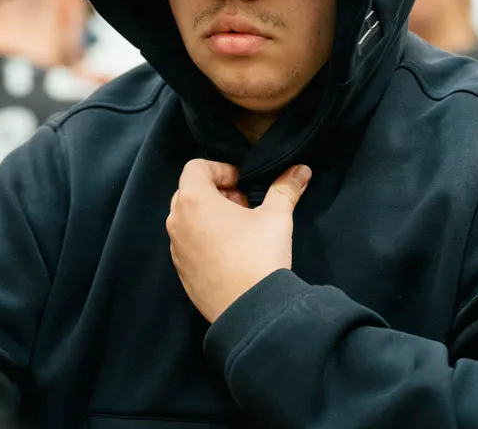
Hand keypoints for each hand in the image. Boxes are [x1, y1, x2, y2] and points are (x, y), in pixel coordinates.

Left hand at [167, 159, 311, 323]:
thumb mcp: (277, 216)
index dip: (221, 169)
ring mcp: (176, 249)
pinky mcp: (181, 272)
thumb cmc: (259, 255)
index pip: (196, 167)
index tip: (243, 184)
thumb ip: (285, 188)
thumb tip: (301, 170)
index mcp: (194, 201)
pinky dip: (205, 240)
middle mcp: (177, 222)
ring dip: (210, 217)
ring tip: (240, 230)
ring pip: (187, 220)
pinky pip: (188, 244)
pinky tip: (232, 253)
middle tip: (244, 205)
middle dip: (217, 192)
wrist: (250, 310)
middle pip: (189, 192)